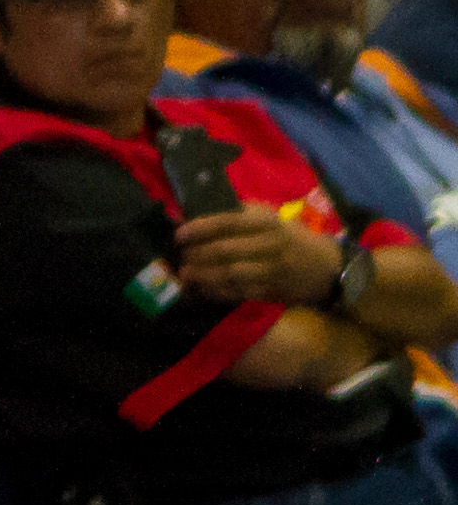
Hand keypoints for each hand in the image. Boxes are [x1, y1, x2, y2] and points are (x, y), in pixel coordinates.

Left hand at [176, 208, 341, 309]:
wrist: (326, 267)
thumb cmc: (290, 238)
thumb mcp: (271, 218)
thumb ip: (240, 214)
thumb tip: (197, 212)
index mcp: (268, 222)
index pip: (229, 222)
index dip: (200, 228)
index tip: (178, 234)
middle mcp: (270, 245)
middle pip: (225, 250)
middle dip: (196, 254)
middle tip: (178, 257)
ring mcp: (272, 270)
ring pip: (230, 273)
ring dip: (203, 275)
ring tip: (184, 274)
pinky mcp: (272, 291)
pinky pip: (238, 292)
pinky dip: (216, 291)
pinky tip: (201, 289)